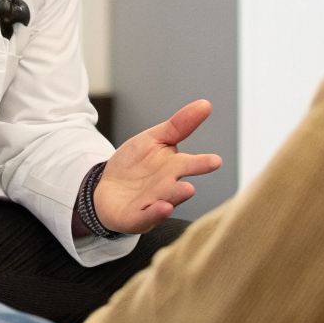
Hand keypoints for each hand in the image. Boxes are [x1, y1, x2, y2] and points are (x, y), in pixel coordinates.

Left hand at [93, 99, 222, 233]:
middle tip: (204, 179)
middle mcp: (167, 188)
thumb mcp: (154, 139)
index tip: (216, 161)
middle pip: (179, 186)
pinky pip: (145, 217)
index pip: (190, 164)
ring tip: (188, 190)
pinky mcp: (135, 218)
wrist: (107, 187)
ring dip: (175, 197)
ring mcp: (152, 204)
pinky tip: (164, 207)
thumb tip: (206, 104)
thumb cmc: (136, 164)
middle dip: (191, 180)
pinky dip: (154, 214)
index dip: (202, 163)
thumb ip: (179, 125)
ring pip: (166, 202)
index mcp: (173, 168)